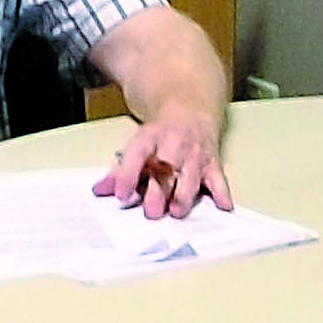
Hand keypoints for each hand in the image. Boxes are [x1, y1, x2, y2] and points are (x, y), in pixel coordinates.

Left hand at [92, 115, 231, 219]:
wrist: (190, 110)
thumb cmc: (160, 136)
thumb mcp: (138, 145)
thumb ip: (120, 170)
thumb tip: (100, 191)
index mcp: (150, 138)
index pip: (137, 154)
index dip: (128, 174)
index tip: (120, 194)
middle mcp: (174, 145)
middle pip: (166, 169)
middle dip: (159, 190)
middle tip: (151, 212)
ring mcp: (195, 155)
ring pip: (191, 177)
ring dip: (184, 195)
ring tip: (176, 212)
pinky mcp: (212, 164)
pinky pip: (218, 180)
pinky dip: (221, 193)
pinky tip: (222, 207)